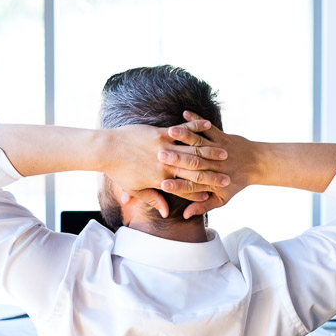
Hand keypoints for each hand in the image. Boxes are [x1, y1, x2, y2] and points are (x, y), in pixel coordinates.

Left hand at [101, 121, 229, 217]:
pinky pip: (182, 130)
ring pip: (192, 150)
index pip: (187, 188)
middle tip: (228, 176)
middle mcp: (166, 164)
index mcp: (161, 179)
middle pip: (195, 170)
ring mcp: (164, 147)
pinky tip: (208, 125)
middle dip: (213, 174)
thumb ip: (153, 198)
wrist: (107, 149)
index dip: (203, 191)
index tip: (216, 193)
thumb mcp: (135, 188)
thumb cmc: (119, 170)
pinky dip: (196, 127)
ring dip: (210, 151)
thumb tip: (165, 211)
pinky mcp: (160, 133)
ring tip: (225, 153)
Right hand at [157, 111, 262, 217]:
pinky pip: (208, 128)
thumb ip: (203, 207)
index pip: (192, 186)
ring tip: (170, 132)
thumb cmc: (236, 182)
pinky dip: (197, 120)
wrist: (258, 164)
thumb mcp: (222, 199)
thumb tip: (186, 215)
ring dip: (184, 136)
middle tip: (159, 156)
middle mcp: (215, 166)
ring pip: (199, 143)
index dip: (178, 186)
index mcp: (213, 182)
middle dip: (176, 159)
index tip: (163, 185)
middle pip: (193, 163)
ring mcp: (218, 149)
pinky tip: (185, 114)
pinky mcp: (222, 137)